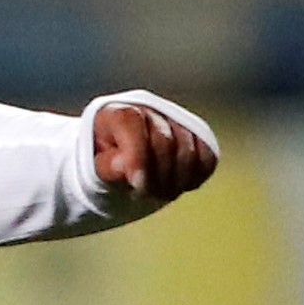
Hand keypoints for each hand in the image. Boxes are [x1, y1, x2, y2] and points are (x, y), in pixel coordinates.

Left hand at [93, 102, 218, 203]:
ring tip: (160, 193)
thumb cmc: (105, 164)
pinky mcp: (197, 135)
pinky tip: (180, 185)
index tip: (137, 184)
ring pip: (188, 152)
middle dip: (155, 177)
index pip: (131, 124)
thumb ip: (106, 166)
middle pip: (163, 142)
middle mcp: (149, 109)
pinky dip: (196, 176)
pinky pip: (208, 157)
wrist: (123, 160)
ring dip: (176, 182)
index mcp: (117, 112)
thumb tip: (124, 166)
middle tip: (144, 195)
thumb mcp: (95, 167)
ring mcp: (176, 120)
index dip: (136, 156)